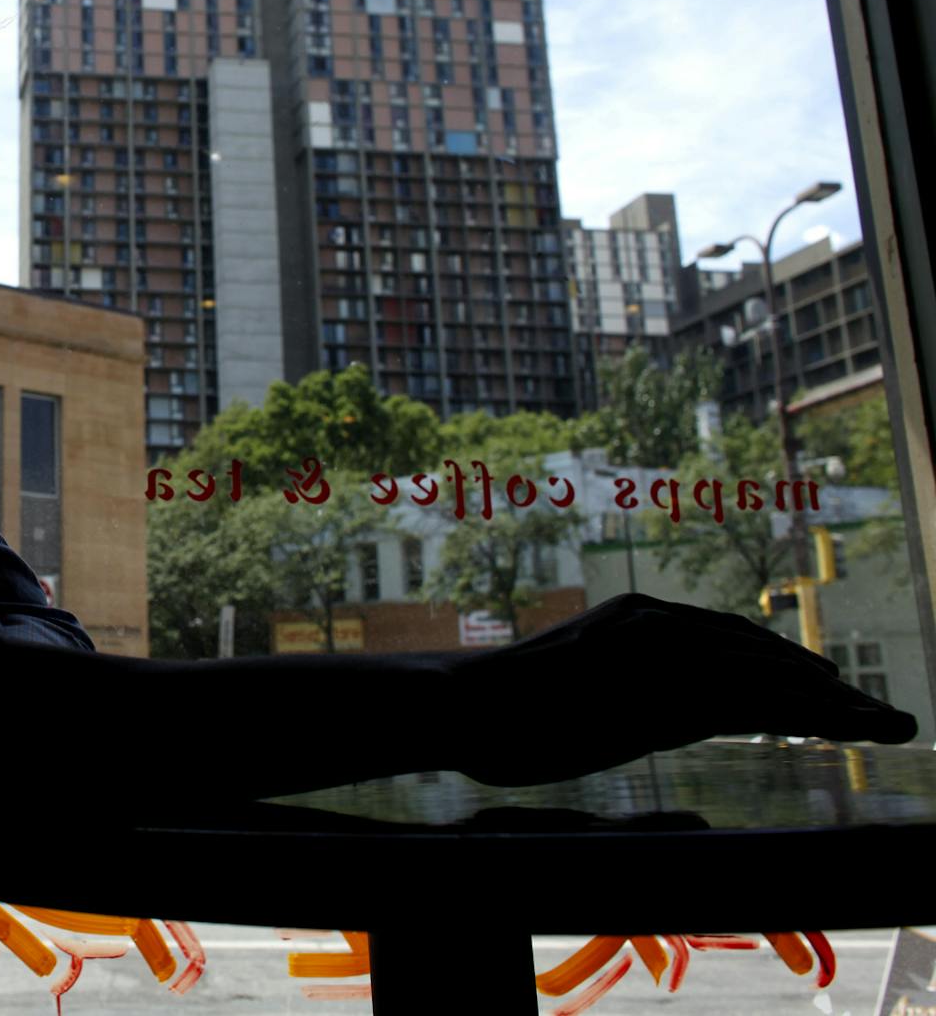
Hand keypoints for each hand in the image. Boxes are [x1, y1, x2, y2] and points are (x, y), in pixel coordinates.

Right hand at [455, 593, 917, 786]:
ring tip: (883, 722)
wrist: (463, 701)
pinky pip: (747, 697)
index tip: (832, 696)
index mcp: (637, 620)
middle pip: (761, 653)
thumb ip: (632, 697)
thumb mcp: (580, 697)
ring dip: (833, 699)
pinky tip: (839, 726)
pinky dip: (802, 710)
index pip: (731, 643)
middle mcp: (656, 622)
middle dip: (827, 686)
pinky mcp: (656, 681)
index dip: (786, 669)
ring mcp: (658, 646)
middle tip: (881, 714)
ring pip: (766, 671)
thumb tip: (676, 716)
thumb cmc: (505, 712)